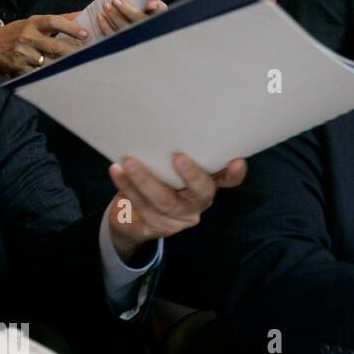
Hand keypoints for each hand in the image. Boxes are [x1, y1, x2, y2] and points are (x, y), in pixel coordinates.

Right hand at [0, 14, 87, 76]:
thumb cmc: (18, 32)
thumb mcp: (33, 22)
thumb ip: (55, 21)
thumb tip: (80, 15)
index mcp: (33, 24)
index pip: (54, 22)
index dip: (71, 27)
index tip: (85, 34)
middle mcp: (27, 37)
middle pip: (55, 47)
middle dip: (72, 53)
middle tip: (87, 56)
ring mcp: (23, 54)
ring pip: (50, 63)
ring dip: (63, 66)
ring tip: (76, 66)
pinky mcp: (20, 68)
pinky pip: (40, 74)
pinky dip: (51, 75)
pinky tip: (59, 74)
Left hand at [94, 0, 166, 35]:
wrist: (131, 26)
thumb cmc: (135, 9)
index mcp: (156, 14)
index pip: (161, 12)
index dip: (157, 9)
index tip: (150, 4)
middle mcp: (147, 26)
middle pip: (139, 20)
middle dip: (127, 11)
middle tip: (115, 1)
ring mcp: (135, 35)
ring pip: (125, 29)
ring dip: (114, 17)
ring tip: (106, 6)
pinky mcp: (122, 40)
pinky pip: (114, 36)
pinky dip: (105, 26)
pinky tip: (100, 18)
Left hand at [105, 153, 247, 260]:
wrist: (129, 217)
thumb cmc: (155, 179)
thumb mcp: (167, 167)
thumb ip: (172, 155)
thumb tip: (163, 125)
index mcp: (206, 184)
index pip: (229, 181)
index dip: (234, 174)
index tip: (236, 161)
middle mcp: (197, 203)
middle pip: (200, 193)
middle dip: (191, 175)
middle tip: (178, 157)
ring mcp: (178, 220)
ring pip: (164, 201)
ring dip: (144, 180)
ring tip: (128, 162)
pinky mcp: (156, 228)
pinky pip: (141, 208)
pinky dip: (127, 187)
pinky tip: (117, 172)